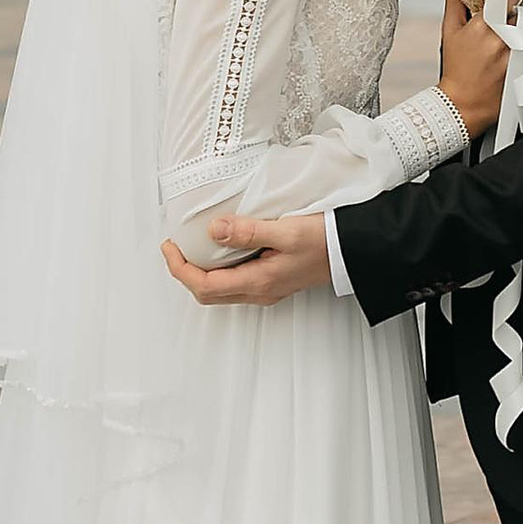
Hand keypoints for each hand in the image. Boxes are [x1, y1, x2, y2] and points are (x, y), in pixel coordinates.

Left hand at [162, 215, 333, 305]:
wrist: (352, 251)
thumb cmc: (325, 241)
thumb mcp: (285, 230)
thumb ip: (248, 231)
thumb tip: (213, 230)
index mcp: (258, 282)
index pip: (203, 285)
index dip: (179, 268)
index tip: (170, 246)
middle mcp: (259, 291)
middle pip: (207, 293)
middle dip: (184, 272)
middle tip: (174, 247)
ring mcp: (266, 289)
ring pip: (220, 289)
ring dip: (200, 271)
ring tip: (192, 246)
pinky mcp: (273, 281)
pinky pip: (234, 282)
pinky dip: (218, 268)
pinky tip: (220, 249)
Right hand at [439, 0, 509, 141]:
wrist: (463, 104)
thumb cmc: (456, 70)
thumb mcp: (449, 32)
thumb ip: (454, 4)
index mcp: (482, 26)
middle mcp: (500, 39)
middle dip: (519, 11)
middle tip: (512, 17)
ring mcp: (515, 55)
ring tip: (514, 37)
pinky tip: (519, 53)